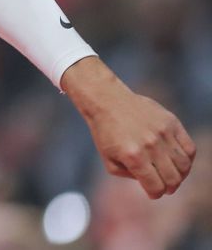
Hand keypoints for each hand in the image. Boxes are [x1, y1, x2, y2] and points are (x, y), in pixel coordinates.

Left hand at [62, 57, 195, 198]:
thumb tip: (150, 184)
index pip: (156, 186)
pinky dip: (188, 159)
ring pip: (184, 165)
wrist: (107, 101)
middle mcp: (150, 145)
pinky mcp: (171, 122)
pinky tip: (179, 162)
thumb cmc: (106, 132)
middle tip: (166, 187)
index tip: (154, 193)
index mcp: (133, 156)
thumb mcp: (108, 160)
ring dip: (180, 175)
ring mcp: (163, 133)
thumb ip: (129, 176)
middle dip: (170, 188)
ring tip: (173, 175)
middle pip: (173, 178)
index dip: (156, 194)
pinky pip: (189, 147)